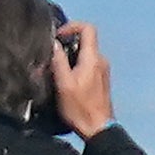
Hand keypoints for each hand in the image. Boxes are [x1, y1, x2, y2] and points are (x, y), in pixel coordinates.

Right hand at [50, 16, 116, 135]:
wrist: (99, 128)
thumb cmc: (79, 107)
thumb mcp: (64, 84)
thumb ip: (59, 61)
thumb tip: (54, 43)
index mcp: (93, 58)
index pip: (88, 28)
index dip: (72, 26)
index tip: (57, 37)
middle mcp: (101, 60)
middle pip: (85, 41)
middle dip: (67, 44)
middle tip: (51, 56)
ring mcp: (103, 70)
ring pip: (86, 54)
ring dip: (70, 57)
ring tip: (55, 70)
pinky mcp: (101, 80)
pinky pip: (88, 65)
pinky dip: (76, 66)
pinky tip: (65, 80)